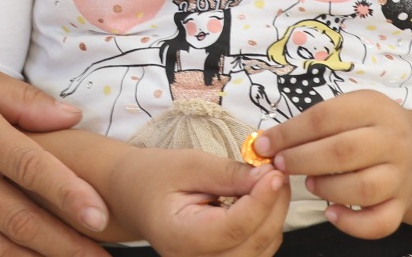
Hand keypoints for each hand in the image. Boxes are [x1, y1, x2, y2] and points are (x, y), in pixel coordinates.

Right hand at [101, 148, 286, 256]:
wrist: (134, 195)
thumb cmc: (154, 177)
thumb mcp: (189, 164)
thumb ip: (229, 174)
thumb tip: (267, 177)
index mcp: (179, 238)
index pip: (233, 228)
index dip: (261, 201)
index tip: (274, 174)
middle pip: (253, 243)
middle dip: (273, 205)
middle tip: (277, 171)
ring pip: (262, 249)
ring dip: (273, 215)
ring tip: (267, 182)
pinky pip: (257, 251)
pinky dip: (266, 225)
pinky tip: (260, 200)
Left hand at [253, 91, 411, 240]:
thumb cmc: (368, 127)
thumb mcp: (347, 109)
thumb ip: (311, 123)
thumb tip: (268, 142)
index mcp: (374, 108)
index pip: (326, 117)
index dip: (290, 133)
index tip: (265, 145)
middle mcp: (392, 141)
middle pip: (344, 152)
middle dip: (303, 160)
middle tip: (281, 165)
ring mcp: (400, 175)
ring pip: (363, 189)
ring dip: (327, 189)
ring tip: (309, 184)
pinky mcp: (402, 205)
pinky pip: (380, 223)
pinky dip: (352, 224)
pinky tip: (331, 213)